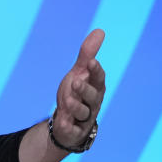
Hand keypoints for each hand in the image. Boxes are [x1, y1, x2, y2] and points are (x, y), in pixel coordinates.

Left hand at [52, 29, 105, 146]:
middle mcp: (92, 103)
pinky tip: (61, 122)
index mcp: (95, 87)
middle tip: (75, 81)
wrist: (68, 120)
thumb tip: (100, 30)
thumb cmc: (77, 92)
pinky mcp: (73, 130)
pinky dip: (67, 126)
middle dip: (85, 89)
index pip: (99, 79)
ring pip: (82, 113)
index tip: (92, 62)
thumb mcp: (79, 72)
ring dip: (75, 106)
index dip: (96, 71)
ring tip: (66, 100)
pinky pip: (71, 130)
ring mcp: (82, 118)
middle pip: (92, 97)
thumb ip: (87, 55)